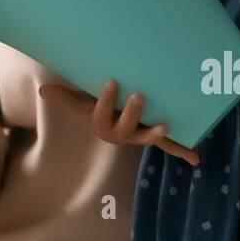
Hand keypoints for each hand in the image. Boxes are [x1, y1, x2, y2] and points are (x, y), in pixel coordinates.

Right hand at [39, 80, 199, 163]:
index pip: (101, 117)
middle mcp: (121, 134)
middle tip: (140, 95)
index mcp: (102, 125)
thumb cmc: (96, 105)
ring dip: (156, 133)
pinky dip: (181, 151)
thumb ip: (65, 97)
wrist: (114, 116)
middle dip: (133, 113)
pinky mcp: (153, 135)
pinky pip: (168, 146)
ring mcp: (138, 135)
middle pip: (125, 129)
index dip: (106, 102)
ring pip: (147, 138)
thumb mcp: (80, 101)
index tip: (112, 82)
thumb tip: (43, 90)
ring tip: (166, 125)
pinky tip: (195, 159)